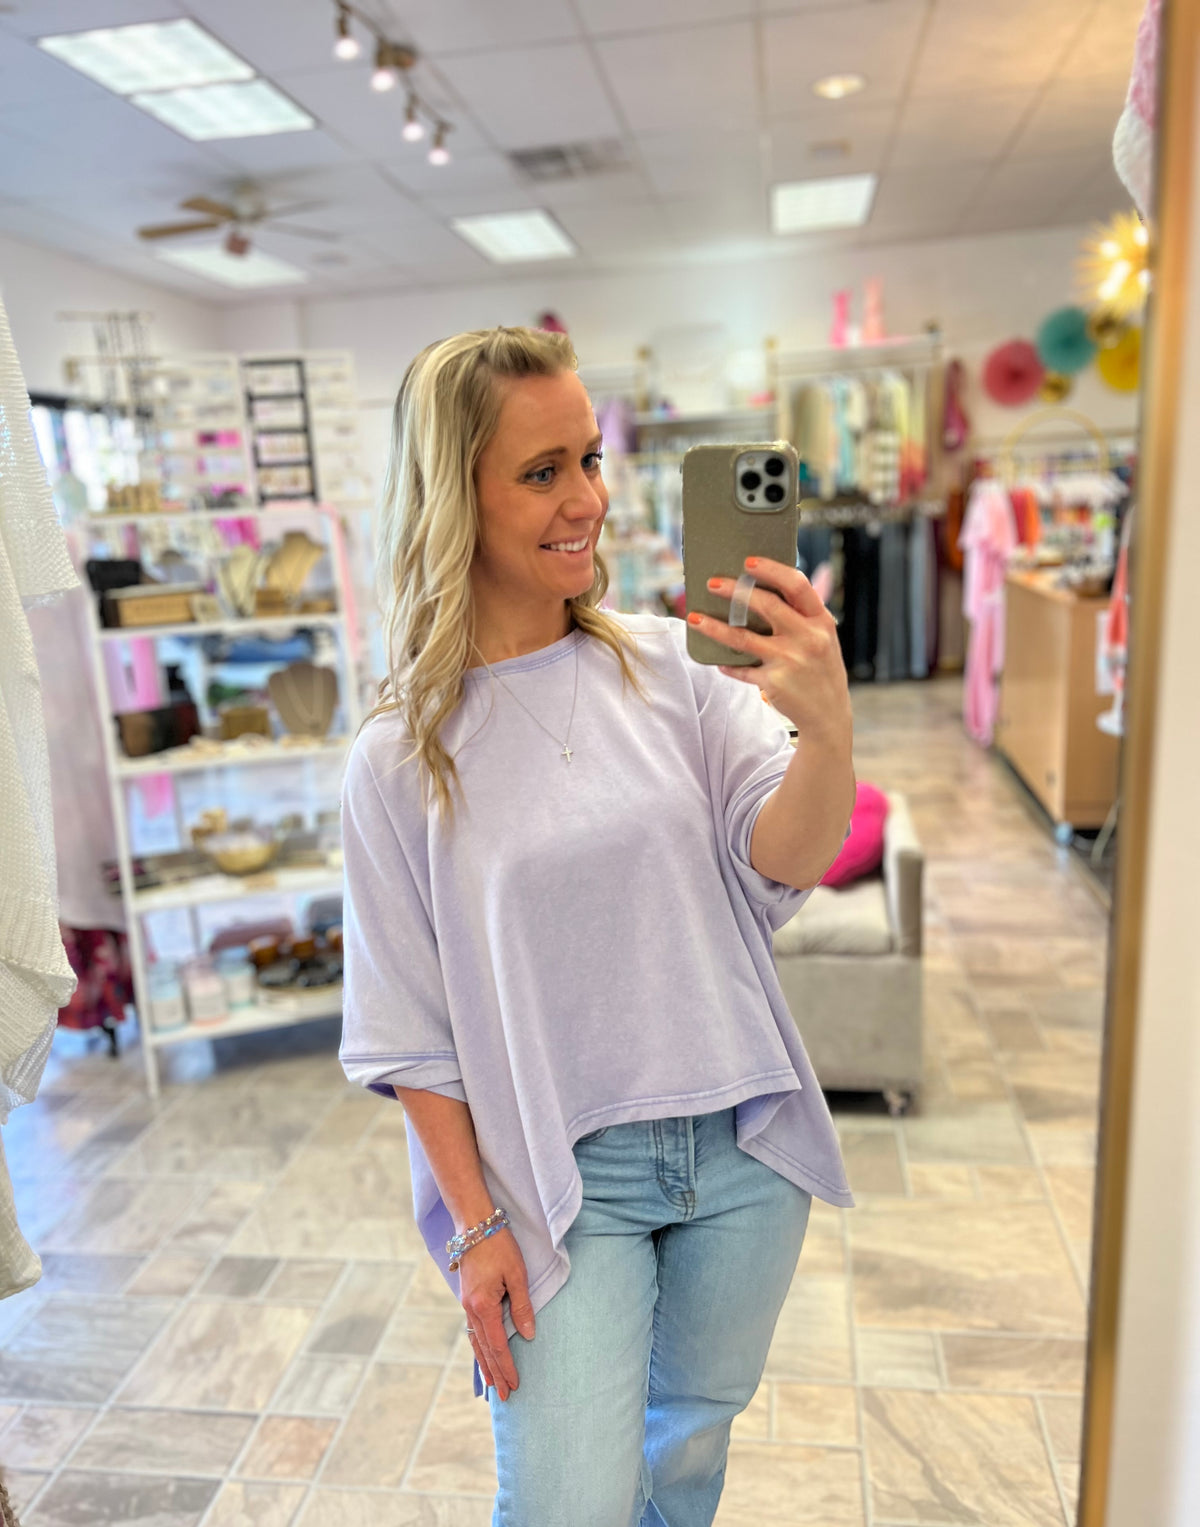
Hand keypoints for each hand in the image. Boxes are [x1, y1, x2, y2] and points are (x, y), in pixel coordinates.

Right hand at [459, 1228, 534, 1402]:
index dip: (507, 1367)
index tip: (515, 1386)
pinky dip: (478, 1346)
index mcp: (483, 1306)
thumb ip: (522, 1306)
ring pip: (476, 1341)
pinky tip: (482, 1353)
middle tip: (505, 1396)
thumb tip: (528, 1335)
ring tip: (492, 1384)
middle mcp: (471, 1309)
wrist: (475, 1224)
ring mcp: (466, 1303)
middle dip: (495, 1373)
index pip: (497, 1346)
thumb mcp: (517, 1274)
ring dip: (485, 1363)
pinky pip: (473, 1329)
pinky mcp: (467, 1297)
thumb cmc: (499, 1245)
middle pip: (484, 1349)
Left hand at [688, 556, 850, 739]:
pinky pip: (742, 669)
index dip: (771, 569)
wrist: (828, 714)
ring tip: (694, 618)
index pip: (796, 585)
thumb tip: (760, 592)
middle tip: (712, 583)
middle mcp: (808, 638)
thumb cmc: (820, 670)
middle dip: (734, 591)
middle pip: (766, 605)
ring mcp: (790, 660)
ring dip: (714, 627)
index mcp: (821, 620)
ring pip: (743, 638)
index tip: (748, 562)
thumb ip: (800, 617)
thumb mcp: (822, 638)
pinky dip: (728, 665)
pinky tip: (718, 662)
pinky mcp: (774, 682)